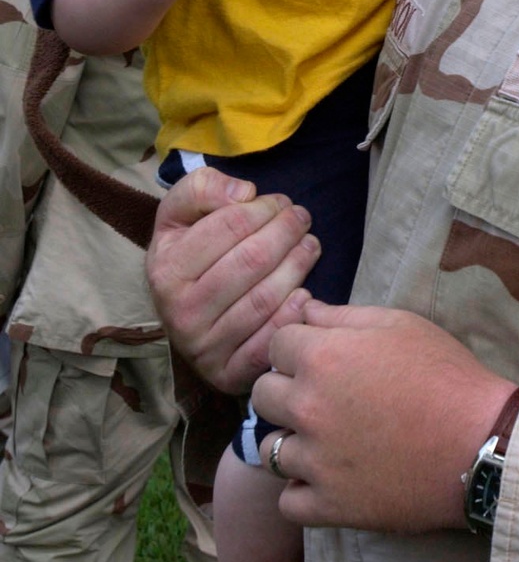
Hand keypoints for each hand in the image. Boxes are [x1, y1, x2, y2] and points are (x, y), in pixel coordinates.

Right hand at [146, 166, 320, 392]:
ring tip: (310, 245)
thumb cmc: (190, 253)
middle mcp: (179, 312)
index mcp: (166, 269)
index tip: (280, 202)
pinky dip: (293, 314)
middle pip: (252, 260)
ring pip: (265, 298)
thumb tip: (244, 193)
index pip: (229, 225)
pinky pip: (269, 341)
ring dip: (298, 265)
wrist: (181, 314)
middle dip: (286, 232)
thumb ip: (203, 188)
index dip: (263, 208)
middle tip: (302, 218)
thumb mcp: (181, 212)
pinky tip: (305, 292)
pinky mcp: (226, 373)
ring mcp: (203, 347)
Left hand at [253, 301, 516, 531]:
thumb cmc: (445, 375)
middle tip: (323, 398)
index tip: (324, 358)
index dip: (300, 347)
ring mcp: (314, 461)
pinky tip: (328, 478)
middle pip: (262, 395)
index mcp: (322, 356)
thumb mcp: (400, 325)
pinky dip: (303, 492)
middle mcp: (307, 407)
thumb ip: (343, 316)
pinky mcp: (329, 506)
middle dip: (287, 391)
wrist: (481, 443)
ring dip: (294, 443)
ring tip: (328, 441)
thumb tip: (304, 309)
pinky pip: (288, 502)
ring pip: (270, 450)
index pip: (276, 344)